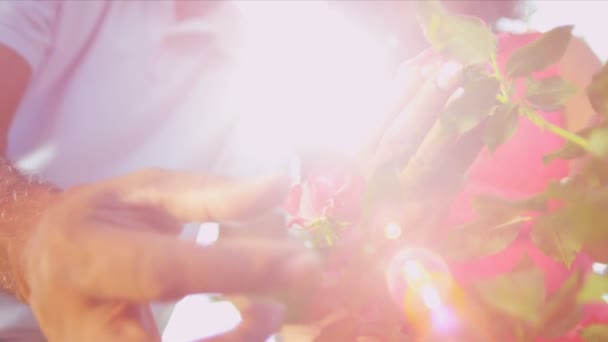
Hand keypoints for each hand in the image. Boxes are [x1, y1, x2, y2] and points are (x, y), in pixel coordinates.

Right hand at [20, 169, 319, 341]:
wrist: (44, 257)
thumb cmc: (103, 215)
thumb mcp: (149, 190)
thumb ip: (211, 193)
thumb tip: (279, 185)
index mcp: (86, 256)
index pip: (167, 271)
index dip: (237, 270)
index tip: (301, 263)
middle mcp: (82, 319)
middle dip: (237, 338)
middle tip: (284, 308)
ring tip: (269, 313)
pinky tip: (246, 327)